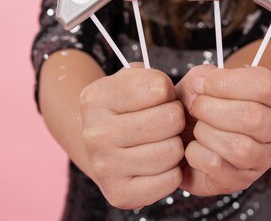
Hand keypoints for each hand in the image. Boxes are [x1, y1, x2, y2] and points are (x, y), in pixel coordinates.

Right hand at [79, 64, 184, 208]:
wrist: (102, 146)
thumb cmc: (126, 108)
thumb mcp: (130, 80)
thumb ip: (150, 76)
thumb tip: (166, 91)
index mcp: (95, 98)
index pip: (158, 87)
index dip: (167, 91)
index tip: (158, 97)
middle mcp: (95, 133)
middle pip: (169, 119)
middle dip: (175, 118)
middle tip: (165, 121)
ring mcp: (104, 166)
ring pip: (171, 151)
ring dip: (175, 145)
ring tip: (161, 141)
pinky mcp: (119, 194)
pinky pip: (170, 180)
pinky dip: (172, 171)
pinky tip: (159, 164)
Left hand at [175, 65, 270, 195]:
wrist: (186, 132)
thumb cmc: (200, 102)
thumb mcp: (201, 79)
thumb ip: (203, 77)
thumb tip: (202, 88)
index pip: (263, 86)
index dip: (226, 83)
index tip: (201, 84)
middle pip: (253, 117)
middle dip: (212, 109)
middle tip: (195, 106)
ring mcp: (262, 158)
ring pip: (239, 147)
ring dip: (205, 132)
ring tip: (196, 127)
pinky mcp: (241, 181)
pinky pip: (218, 167)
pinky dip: (196, 154)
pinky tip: (194, 147)